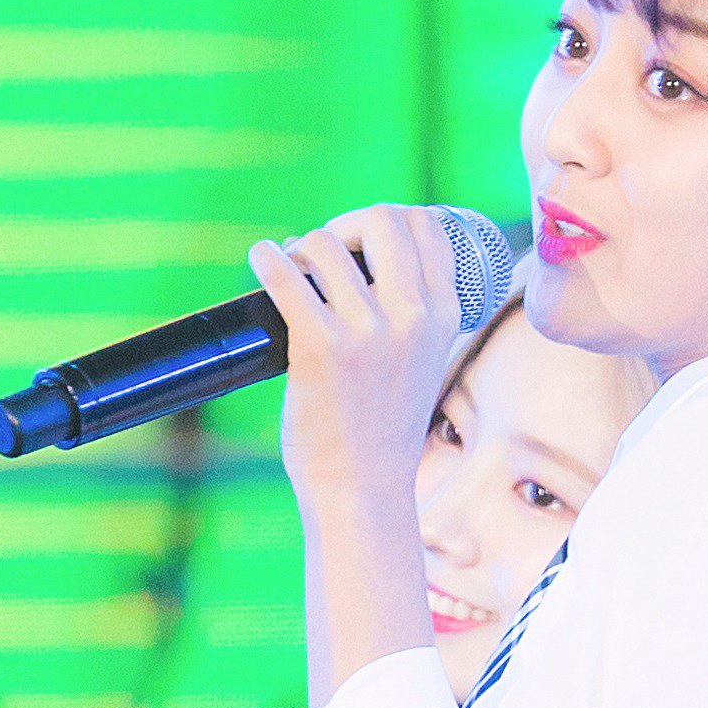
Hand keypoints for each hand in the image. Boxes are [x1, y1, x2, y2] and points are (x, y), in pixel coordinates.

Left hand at [250, 203, 460, 541]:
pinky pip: (285, 275)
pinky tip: (263, 261)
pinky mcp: (319, 348)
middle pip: (382, 219)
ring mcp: (365, 332)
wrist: (362, 487)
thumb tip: (368, 260)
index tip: (362, 241)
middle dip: (346, 224)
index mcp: (444, 316)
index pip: (427, 226)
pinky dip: (267, 258)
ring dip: (302, 249)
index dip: (388, 221)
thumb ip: (411, 313)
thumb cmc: (383, 429)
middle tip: (326, 250)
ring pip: (325, 243)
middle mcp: (411, 317)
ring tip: (292, 271)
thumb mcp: (422, 362)